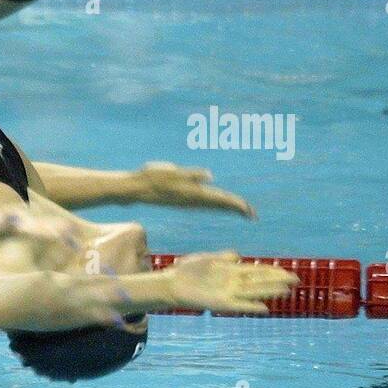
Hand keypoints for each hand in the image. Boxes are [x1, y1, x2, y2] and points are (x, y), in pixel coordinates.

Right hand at [134, 162, 256, 217]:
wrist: (134, 189)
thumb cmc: (152, 178)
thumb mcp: (173, 172)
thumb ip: (192, 175)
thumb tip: (210, 176)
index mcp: (194, 194)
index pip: (221, 200)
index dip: (237, 205)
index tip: (250, 212)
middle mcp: (192, 200)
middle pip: (219, 206)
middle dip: (236, 209)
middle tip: (253, 215)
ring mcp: (187, 201)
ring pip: (212, 206)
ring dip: (227, 207)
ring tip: (241, 210)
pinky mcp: (182, 200)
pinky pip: (205, 203)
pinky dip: (216, 204)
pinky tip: (218, 204)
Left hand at [162, 251, 297, 313]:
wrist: (172, 284)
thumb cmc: (188, 271)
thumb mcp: (208, 259)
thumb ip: (224, 256)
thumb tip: (239, 256)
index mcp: (231, 270)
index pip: (257, 270)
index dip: (272, 271)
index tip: (288, 272)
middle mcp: (233, 282)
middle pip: (260, 281)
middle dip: (277, 281)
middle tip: (296, 281)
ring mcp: (228, 293)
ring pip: (254, 292)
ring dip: (270, 292)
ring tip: (286, 292)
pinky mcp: (220, 304)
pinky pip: (239, 306)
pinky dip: (251, 307)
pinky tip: (264, 309)